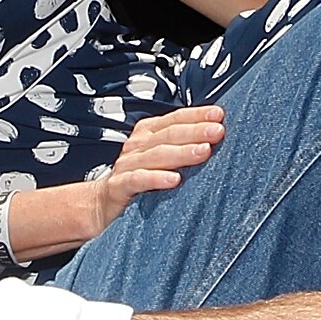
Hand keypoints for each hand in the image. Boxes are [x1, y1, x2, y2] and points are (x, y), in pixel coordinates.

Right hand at [78, 107, 223, 235]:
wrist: (101, 204)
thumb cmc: (139, 179)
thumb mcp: (160, 158)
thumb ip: (182, 146)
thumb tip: (218, 136)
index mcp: (149, 133)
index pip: (175, 118)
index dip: (197, 115)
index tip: (219, 115)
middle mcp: (138, 145)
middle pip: (169, 134)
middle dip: (195, 131)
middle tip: (218, 131)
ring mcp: (127, 165)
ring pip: (156, 155)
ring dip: (182, 152)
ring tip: (204, 151)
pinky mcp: (119, 186)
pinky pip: (138, 180)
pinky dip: (156, 178)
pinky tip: (174, 180)